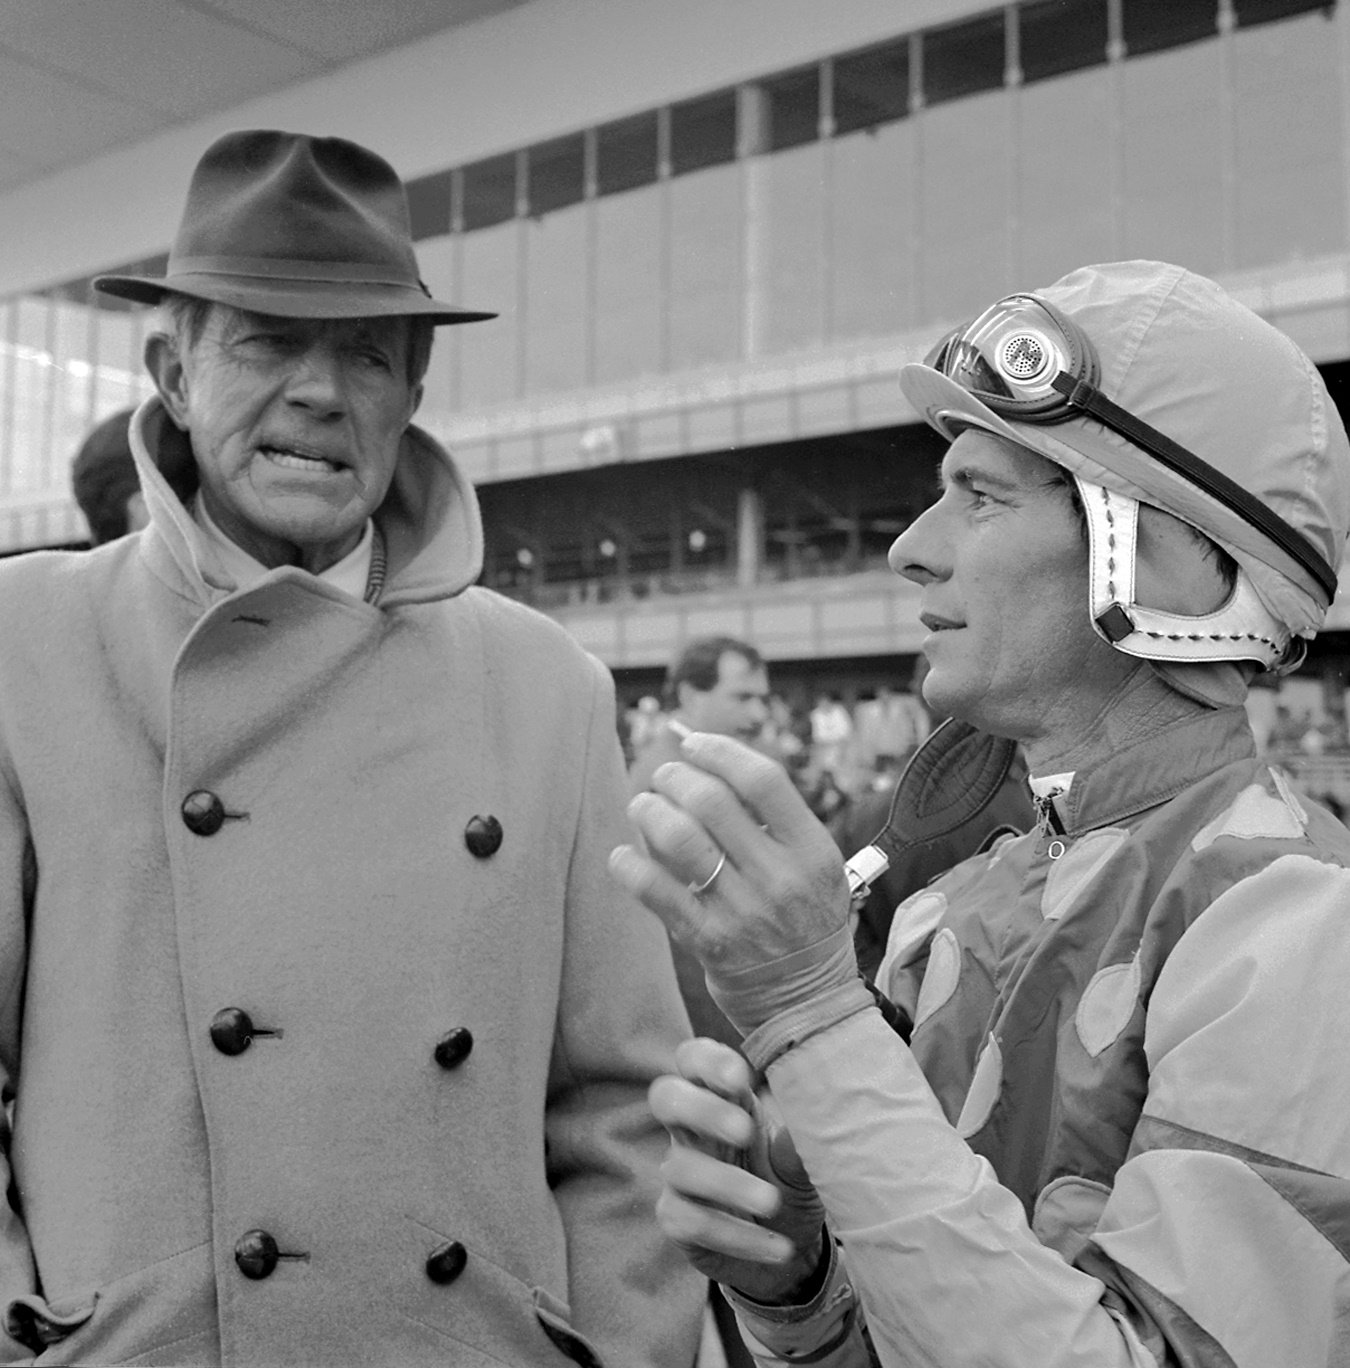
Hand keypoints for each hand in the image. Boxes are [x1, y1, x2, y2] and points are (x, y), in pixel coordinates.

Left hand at [610, 731, 853, 1031]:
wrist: (808, 1001)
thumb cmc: (804, 919)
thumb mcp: (815, 866)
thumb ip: (775, 819)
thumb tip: (708, 760)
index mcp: (813, 850)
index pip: (762, 779)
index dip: (719, 751)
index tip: (693, 744)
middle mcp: (781, 878)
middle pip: (712, 801)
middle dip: (674, 777)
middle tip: (662, 777)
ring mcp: (744, 912)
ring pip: (679, 838)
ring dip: (649, 811)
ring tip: (642, 807)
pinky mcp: (710, 944)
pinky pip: (656, 892)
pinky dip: (630, 866)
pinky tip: (623, 856)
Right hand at [649, 1038, 825, 1304]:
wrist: (790, 1247)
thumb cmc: (790, 1182)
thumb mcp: (804, 1162)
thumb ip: (800, 1143)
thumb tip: (810, 1121)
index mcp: (724, 1098)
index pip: (693, 1060)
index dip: (707, 1062)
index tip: (740, 1078)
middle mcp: (693, 1129)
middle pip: (666, 1097)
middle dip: (702, 1109)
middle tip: (745, 1129)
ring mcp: (680, 1173)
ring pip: (681, 1167)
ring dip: (728, 1184)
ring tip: (773, 1202)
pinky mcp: (676, 1218)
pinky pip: (690, 1221)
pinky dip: (736, 1236)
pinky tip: (776, 1247)